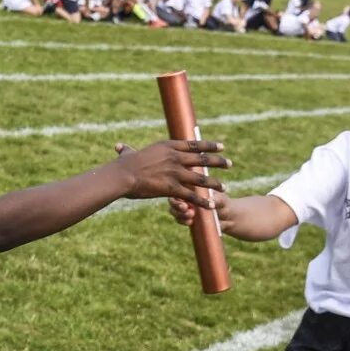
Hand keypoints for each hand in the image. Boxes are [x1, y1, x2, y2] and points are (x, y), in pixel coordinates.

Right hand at [112, 139, 228, 206]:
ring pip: (201, 178)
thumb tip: (119, 147)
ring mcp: (175, 173)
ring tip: (225, 188)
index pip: (194, 145)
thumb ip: (127, 151)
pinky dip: (202, 201)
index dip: (209, 146)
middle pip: (202, 159)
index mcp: (168, 146)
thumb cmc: (123, 165)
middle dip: (218, 162)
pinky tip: (211, 205)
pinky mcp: (172, 188)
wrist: (123, 175)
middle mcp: (176, 158)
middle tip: (230, 164)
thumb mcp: (128, 154)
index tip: (221, 147)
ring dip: (214, 183)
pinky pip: (192, 195)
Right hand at [167, 191, 229, 227]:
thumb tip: (211, 201)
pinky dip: (183, 221)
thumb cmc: (223, 203)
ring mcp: (185, 208)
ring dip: (179, 214)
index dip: (180, 193)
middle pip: (174, 200)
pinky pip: (179, 219)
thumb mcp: (220, 200)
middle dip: (177, 205)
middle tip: (185, 208)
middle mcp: (185, 197)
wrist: (227, 218)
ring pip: (174, 210)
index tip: (185, 199)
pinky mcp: (186, 218)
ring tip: (190, 216)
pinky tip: (190, 222)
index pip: (180, 187)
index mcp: (191, 188)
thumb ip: (215, 200)